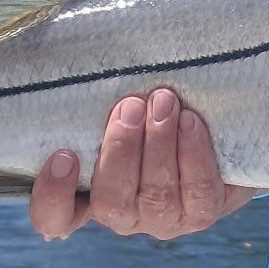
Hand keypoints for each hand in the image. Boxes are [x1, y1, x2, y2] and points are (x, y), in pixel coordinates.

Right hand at [28, 87, 254, 240]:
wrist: (215, 134)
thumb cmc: (149, 114)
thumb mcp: (120, 109)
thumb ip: (96, 100)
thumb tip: (83, 48)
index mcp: (88, 196)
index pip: (54, 216)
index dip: (53, 196)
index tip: (63, 155)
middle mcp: (123, 215)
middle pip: (112, 201)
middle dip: (121, 151)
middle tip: (131, 106)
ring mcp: (163, 219)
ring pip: (156, 196)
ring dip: (159, 146)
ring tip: (164, 102)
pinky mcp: (203, 213)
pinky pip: (198, 191)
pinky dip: (194, 154)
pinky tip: (190, 121)